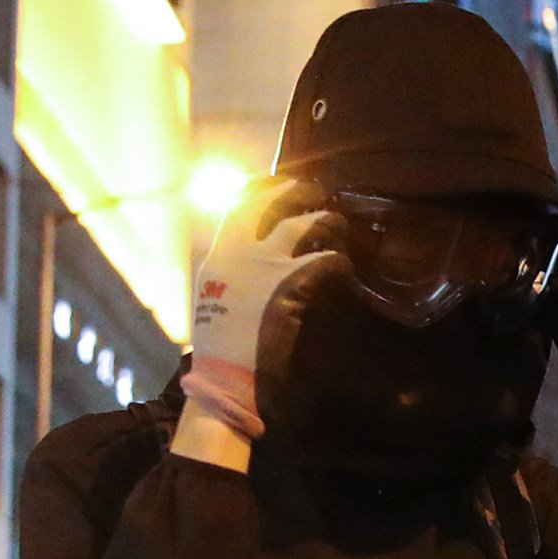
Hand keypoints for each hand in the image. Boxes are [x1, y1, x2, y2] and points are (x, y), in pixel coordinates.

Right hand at [176, 188, 350, 465]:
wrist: (225, 377)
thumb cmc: (220, 347)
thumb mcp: (212, 300)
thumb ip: (228, 274)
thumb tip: (241, 262)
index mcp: (216, 257)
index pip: (234, 207)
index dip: (257, 190)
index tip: (274, 181)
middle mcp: (237, 254)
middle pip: (267, 203)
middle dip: (294, 191)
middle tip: (313, 192)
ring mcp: (263, 266)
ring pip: (300, 226)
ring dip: (324, 221)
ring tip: (337, 224)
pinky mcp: (289, 285)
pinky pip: (322, 260)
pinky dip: (337, 260)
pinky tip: (345, 265)